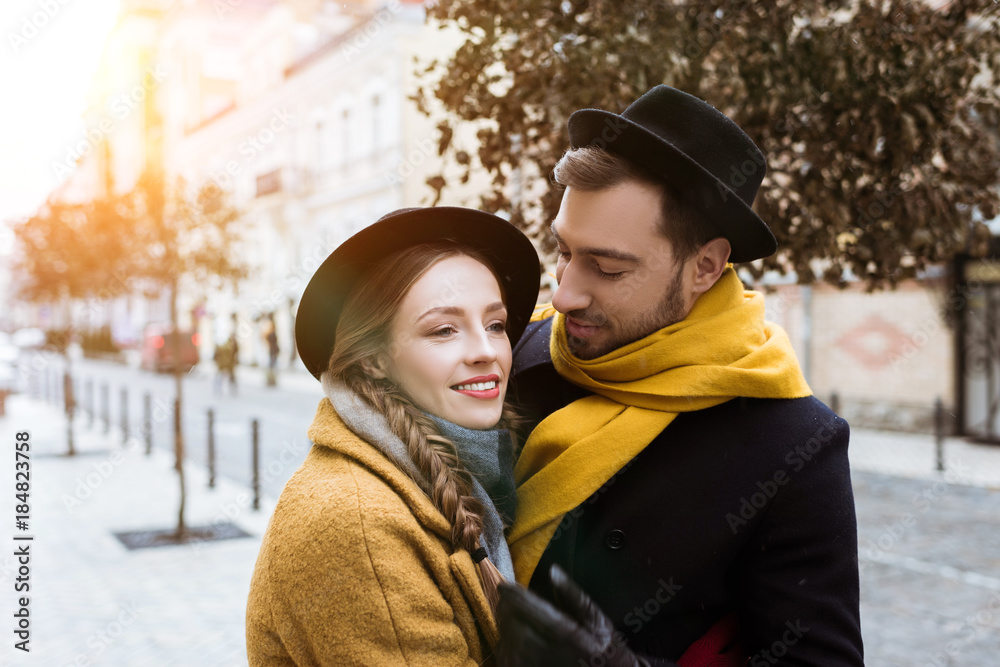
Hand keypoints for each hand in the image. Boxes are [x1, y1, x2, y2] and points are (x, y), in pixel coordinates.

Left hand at [495, 564, 648, 666]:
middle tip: (508, 599)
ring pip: (508, 640)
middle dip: (508, 609)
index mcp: (566, 634)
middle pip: (515, 624)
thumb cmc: (604, 647)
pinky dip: (506, 644)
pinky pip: (507, 657)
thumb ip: (573, 595)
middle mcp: (548, 652)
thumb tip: (553, 571)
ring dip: (506, 626)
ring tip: (511, 616)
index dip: (515, 596)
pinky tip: (514, 638)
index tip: (504, 586)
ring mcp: (537, 666)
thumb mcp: (597, 619)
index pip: (532, 610)